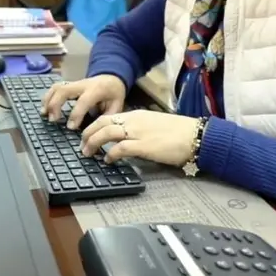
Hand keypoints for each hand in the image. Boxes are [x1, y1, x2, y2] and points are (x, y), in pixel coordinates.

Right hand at [40, 75, 126, 129]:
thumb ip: (107, 117)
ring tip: (44, 114)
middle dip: (56, 104)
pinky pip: (55, 87)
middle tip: (53, 120)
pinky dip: (47, 96)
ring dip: (48, 100)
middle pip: (64, 90)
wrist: (112, 77)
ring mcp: (75, 83)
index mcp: (96, 90)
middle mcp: (83, 84)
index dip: (76, 114)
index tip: (70, 127)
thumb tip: (96, 132)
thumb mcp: (117, 105)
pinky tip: (44, 108)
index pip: (83, 101)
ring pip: (57, 87)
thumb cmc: (114, 93)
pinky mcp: (69, 84)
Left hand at [80, 111, 199, 167]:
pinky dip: (110, 154)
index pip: (109, 117)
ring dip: (93, 143)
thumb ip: (139, 130)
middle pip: (102, 122)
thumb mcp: (154, 126)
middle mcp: (134, 121)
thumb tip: (127, 140)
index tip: (87, 135)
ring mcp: (138, 132)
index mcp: (136, 115)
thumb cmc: (178, 132)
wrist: (194, 134)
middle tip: (81, 145)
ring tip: (87, 153)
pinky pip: (120, 148)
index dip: (95, 126)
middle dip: (88, 133)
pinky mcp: (143, 145)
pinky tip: (107, 160)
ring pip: (106, 132)